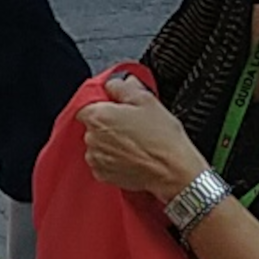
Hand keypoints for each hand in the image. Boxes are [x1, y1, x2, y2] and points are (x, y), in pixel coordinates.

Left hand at [76, 75, 208, 201]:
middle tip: (131, 124)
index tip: (116, 107)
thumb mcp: (147, 100)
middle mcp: (91, 138)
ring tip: (135, 142)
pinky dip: (113, 158)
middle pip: (92, 125)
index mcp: (98, 117)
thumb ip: (123, 87)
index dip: (102, 105)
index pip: (86, 105)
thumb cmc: (162, 138)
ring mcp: (95, 158)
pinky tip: (132, 155)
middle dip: (108, 123)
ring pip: (97, 144)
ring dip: (110, 141)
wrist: (172, 171)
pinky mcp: (101, 174)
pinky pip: (102, 161)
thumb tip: (115, 83)